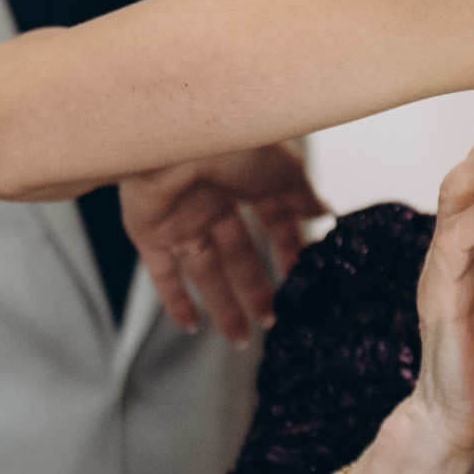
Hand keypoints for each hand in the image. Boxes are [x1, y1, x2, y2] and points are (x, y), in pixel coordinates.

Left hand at [120, 142, 327, 346]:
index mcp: (246, 177)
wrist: (173, 136)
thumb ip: (302, 196)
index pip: (274, 220)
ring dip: (224, 304)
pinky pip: (163, 275)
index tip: (301, 276)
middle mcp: (213, 198)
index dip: (288, 248)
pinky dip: (176, 302)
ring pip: (205, 271)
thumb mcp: (284, 168)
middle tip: (273, 318)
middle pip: (238, 254)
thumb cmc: (230, 139)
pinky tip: (190, 326)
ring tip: (241, 337)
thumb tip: (324, 212)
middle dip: (257, 288)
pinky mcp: (149, 233)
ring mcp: (181, 217)